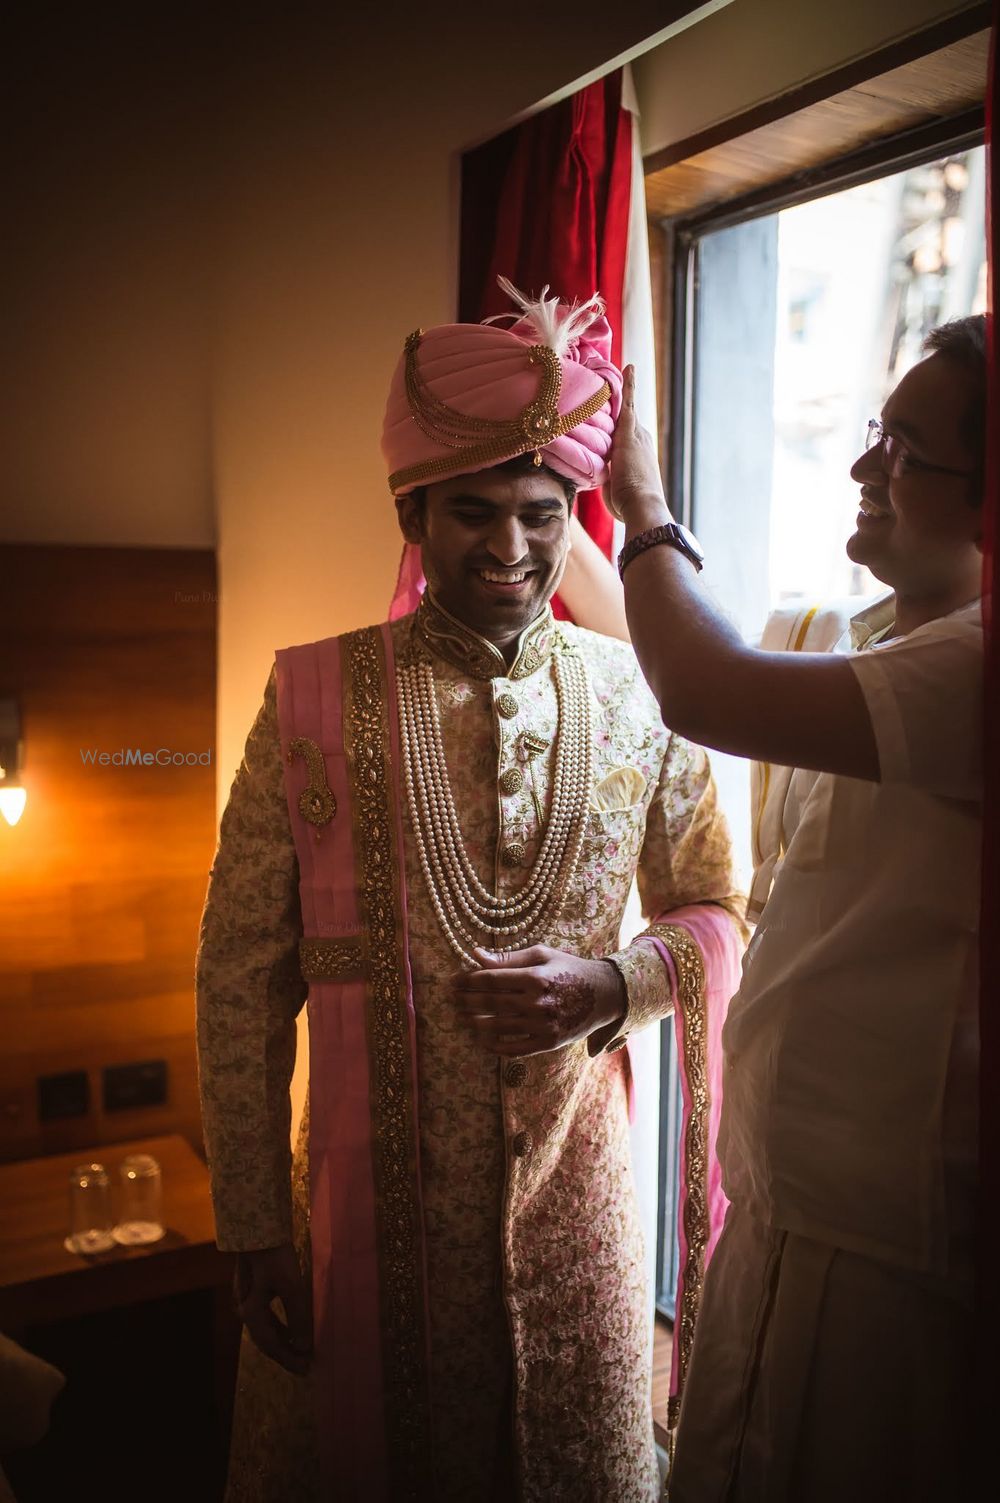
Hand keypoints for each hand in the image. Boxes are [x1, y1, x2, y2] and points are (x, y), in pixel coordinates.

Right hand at [235, 1242, 312, 1374]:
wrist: (258, 1229)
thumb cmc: (275, 1257)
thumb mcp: (291, 1286)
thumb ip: (298, 1318)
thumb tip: (304, 1347)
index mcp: (252, 1313)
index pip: (271, 1346)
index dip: (289, 1359)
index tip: (306, 1369)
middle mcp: (245, 1311)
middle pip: (266, 1341)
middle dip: (286, 1354)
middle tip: (305, 1364)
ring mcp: (246, 1301)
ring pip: (265, 1330)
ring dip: (283, 1341)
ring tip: (301, 1350)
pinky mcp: (252, 1291)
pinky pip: (266, 1318)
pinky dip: (280, 1327)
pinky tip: (291, 1329)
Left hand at [453, 945, 626, 1055]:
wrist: (604, 994)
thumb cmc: (569, 969)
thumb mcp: (542, 954)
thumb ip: (509, 958)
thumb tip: (475, 955)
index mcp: (535, 976)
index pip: (490, 979)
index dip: (467, 980)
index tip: (453, 981)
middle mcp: (538, 1002)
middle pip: (490, 1003)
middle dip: (466, 1001)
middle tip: (452, 999)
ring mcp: (543, 1025)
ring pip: (497, 1027)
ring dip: (474, 1023)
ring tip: (462, 1018)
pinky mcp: (548, 1043)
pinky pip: (514, 1049)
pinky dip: (494, 1046)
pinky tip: (482, 1039)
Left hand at [607, 365, 671, 521]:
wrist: (642, 506)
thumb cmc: (629, 506)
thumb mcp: (616, 489)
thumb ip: (608, 478)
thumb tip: (600, 479)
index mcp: (638, 454)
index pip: (626, 433)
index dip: (619, 423)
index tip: (617, 410)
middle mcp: (641, 440)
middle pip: (627, 418)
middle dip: (623, 401)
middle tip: (622, 376)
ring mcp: (637, 435)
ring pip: (627, 408)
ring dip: (625, 388)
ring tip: (625, 367)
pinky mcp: (629, 433)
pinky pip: (628, 403)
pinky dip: (628, 385)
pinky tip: (628, 367)